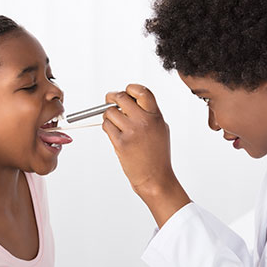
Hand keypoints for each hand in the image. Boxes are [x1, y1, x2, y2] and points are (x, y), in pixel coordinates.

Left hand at [102, 84, 189, 226]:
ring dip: (108, 116)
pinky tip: (114, 134)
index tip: (125, 92)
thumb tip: (129, 100)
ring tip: (115, 124)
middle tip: (109, 100)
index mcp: (155, 116)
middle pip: (121, 97)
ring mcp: (132, 131)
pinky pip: (106, 126)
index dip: (130, 88)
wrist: (155, 178)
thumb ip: (148, 113)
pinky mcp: (121, 143)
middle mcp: (144, 121)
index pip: (141, 91)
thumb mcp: (160, 129)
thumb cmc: (157, 155)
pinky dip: (107, 128)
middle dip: (111, 98)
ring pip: (109, 112)